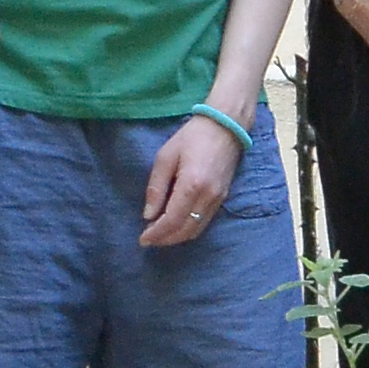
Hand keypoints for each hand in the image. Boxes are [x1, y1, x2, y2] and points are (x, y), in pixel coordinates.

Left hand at [139, 113, 244, 249]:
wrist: (225, 127)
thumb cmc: (191, 138)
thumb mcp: (165, 157)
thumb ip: (156, 188)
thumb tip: (148, 215)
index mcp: (192, 185)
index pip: (172, 220)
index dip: (157, 233)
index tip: (143, 239)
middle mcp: (208, 197)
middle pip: (185, 230)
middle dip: (165, 239)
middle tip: (149, 240)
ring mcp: (218, 199)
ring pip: (196, 230)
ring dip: (177, 237)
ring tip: (160, 235)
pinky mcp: (223, 198)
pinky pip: (204, 222)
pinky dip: (189, 229)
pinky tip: (176, 225)